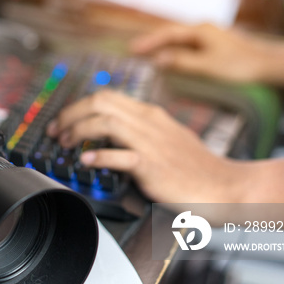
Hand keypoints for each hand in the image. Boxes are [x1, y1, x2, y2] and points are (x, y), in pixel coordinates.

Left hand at [46, 90, 245, 202]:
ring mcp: (151, 143)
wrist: (227, 186)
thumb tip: (110, 132)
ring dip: (78, 130)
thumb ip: (140, 130)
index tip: (63, 121)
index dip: (78, 106)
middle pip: (100, 102)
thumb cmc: (196, 167)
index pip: (106, 97)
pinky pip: (121, 156)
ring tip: (65, 144)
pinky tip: (86, 161)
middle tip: (56, 131)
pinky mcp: (154, 167)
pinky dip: (99, 156)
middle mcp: (148, 122)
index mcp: (149, 114)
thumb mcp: (166, 137)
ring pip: (105, 122)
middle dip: (71, 113)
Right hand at [129, 23, 272, 82]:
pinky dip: (176, 50)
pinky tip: (172, 58)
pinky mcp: (215, 45)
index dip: (149, 41)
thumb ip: (182, 62)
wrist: (270, 65)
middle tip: (134, 51)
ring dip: (164, 46)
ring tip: (147, 54)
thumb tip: (158, 59)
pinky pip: (189, 45)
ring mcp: (210, 37)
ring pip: (181, 40)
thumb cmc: (240, 66)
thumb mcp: (207, 66)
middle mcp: (204, 29)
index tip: (133, 49)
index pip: (168, 33)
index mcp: (200, 30)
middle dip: (153, 42)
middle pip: (172, 34)